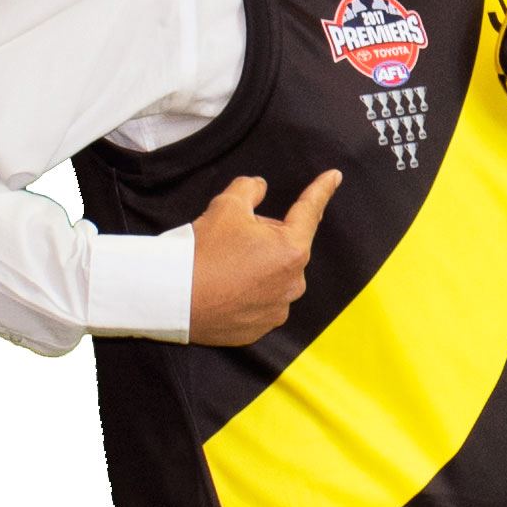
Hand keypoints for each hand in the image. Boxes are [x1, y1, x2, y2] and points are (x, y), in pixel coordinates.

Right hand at [189, 170, 342, 345]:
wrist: (171, 296)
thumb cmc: (203, 249)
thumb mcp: (227, 205)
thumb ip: (250, 188)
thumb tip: (260, 187)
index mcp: (291, 249)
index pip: (309, 211)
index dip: (322, 190)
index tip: (335, 176)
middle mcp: (292, 283)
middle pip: (287, 246)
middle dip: (267, 236)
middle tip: (234, 236)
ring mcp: (277, 310)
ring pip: (275, 275)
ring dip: (260, 265)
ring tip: (226, 264)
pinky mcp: (259, 329)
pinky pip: (263, 301)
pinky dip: (250, 292)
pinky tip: (226, 287)